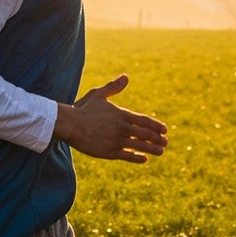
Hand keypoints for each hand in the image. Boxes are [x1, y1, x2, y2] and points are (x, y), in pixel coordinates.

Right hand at [53, 75, 168, 162]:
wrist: (70, 125)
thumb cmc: (83, 109)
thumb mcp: (99, 95)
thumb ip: (113, 87)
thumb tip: (125, 77)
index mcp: (122, 115)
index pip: (144, 121)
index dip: (156, 126)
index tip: (165, 130)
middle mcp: (122, 128)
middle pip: (146, 134)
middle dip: (158, 139)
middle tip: (165, 142)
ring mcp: (117, 141)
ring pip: (140, 146)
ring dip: (152, 149)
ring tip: (161, 151)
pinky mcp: (109, 152)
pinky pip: (128, 156)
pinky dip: (138, 158)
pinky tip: (144, 159)